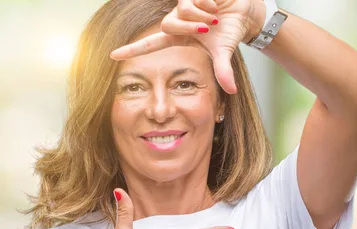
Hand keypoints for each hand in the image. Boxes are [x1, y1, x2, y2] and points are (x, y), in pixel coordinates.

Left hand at [110, 0, 263, 93]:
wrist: (243, 11)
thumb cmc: (229, 30)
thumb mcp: (224, 51)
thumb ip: (223, 70)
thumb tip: (231, 90)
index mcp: (180, 37)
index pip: (152, 44)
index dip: (133, 49)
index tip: (113, 55)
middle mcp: (178, 20)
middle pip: (167, 25)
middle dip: (190, 27)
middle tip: (208, 28)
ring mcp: (183, 5)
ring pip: (181, 11)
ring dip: (202, 16)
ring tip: (215, 16)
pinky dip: (208, 4)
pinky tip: (216, 4)